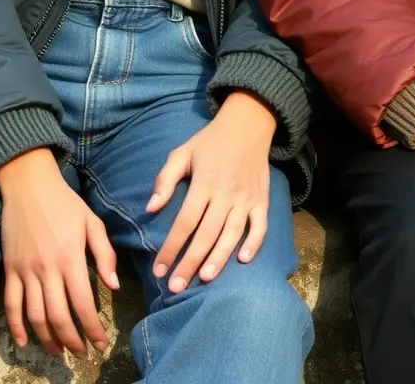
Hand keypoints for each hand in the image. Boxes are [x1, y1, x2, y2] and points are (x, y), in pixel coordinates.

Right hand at [0, 148, 118, 357]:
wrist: (29, 185)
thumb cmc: (65, 203)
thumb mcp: (92, 222)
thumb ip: (104, 254)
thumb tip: (114, 286)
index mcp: (71, 257)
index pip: (83, 303)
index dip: (93, 328)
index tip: (102, 344)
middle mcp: (47, 269)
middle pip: (58, 316)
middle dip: (72, 340)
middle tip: (83, 352)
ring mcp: (25, 271)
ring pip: (35, 316)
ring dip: (48, 339)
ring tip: (60, 350)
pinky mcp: (9, 270)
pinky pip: (11, 305)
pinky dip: (16, 327)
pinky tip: (24, 342)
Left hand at [148, 90, 276, 293]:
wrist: (247, 125)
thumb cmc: (209, 141)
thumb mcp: (181, 152)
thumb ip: (165, 179)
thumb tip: (151, 208)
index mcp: (204, 183)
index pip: (185, 222)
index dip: (170, 247)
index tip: (158, 270)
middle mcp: (226, 194)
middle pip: (206, 234)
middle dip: (189, 263)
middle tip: (175, 288)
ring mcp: (246, 198)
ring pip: (232, 234)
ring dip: (218, 258)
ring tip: (204, 279)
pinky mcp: (262, 201)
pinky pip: (260, 226)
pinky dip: (254, 244)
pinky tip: (243, 260)